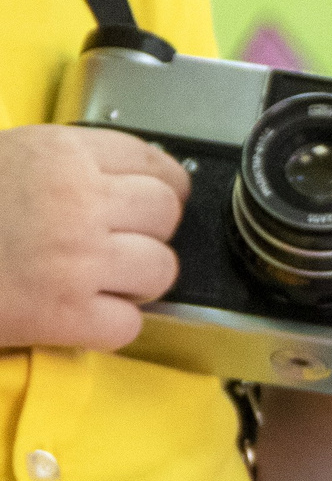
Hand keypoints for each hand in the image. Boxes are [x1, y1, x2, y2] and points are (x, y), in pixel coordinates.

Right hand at [0, 124, 189, 350]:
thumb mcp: (5, 157)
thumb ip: (63, 165)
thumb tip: (124, 182)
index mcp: (62, 154)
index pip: (156, 165)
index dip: (161, 188)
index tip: (151, 203)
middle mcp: (80, 202)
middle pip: (166, 216)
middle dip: (147, 233)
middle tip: (114, 245)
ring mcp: (78, 260)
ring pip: (160, 270)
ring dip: (135, 282)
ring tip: (95, 282)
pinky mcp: (66, 315)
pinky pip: (129, 325)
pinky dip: (108, 326)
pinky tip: (76, 315)